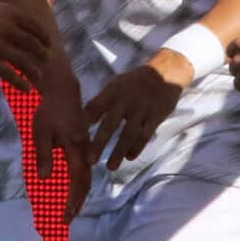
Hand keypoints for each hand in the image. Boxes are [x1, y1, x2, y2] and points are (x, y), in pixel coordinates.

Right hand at [0, 0, 50, 91]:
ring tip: (39, 77)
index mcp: (10, 13)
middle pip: (32, 44)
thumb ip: (8, 20)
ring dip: (34, 70)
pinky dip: (20, 81)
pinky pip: (8, 73)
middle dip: (42, 54)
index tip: (49, 44)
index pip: (35, 26)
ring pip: (23, 60)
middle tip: (46, 61)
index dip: (44, 37)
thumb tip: (24, 32)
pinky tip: (26, 88)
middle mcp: (7, 28)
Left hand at [32, 65, 89, 222]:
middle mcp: (84, 149)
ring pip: (86, 174)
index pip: (77, 180)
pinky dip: (80, 181)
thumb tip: (45, 179)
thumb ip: (43, 155)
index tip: (66, 216)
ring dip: (80, 193)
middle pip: (85, 181)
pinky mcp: (83, 143)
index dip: (73, 200)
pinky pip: (85, 167)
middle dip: (77, 202)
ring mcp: (85, 146)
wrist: (63, 88)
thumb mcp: (41, 131)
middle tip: (67, 219)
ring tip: (72, 209)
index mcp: (76, 148)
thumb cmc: (50, 109)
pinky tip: (75, 187)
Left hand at [84, 48, 191, 170]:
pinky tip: (130, 158)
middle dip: (99, 143)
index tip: (74, 139)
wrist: (164, 73)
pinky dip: (137, 147)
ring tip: (110, 167)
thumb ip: (100, 102)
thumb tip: (81, 122)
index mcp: (112, 92)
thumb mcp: (115, 85)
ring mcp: (141, 109)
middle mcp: (126, 101)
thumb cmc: (133, 83)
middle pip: (110, 124)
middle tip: (90, 160)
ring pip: (128, 134)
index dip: (84, 122)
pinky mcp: (155, 117)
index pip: (95, 107)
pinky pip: (145, 135)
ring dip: (118, 152)